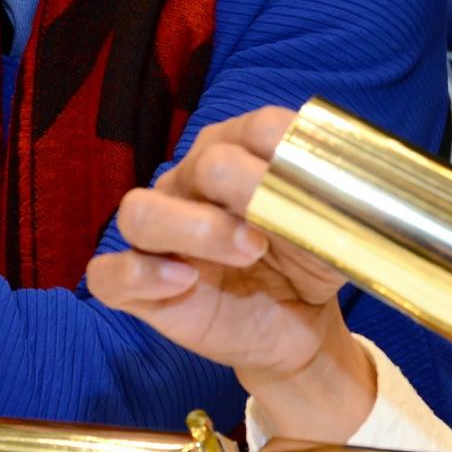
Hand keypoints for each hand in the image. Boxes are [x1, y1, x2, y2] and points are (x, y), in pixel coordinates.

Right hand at [90, 107, 376, 440]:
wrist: (296, 323)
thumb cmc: (304, 264)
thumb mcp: (331, 235)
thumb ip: (331, 210)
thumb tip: (341, 196)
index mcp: (236, 154)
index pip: (254, 128)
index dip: (282, 147)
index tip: (314, 179)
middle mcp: (190, 182)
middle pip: (199, 165)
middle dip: (244, 190)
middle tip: (276, 229)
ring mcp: (159, 233)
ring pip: (142, 212)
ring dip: (195, 228)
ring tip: (245, 251)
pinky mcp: (137, 284)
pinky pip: (110, 273)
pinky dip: (140, 274)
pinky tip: (183, 282)